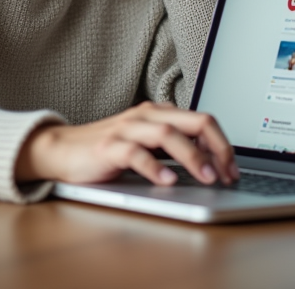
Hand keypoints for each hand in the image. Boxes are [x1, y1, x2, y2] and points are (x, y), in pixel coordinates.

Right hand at [15, 101, 238, 186]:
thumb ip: (173, 147)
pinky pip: (135, 154)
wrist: (61, 150)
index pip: (203, 121)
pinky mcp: (107, 148)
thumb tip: (211, 163)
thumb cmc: (108, 149)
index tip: (233, 171)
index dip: (223, 145)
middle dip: (218, 148)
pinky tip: (168, 181)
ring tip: (207, 178)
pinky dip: (154, 167)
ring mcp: (126, 130)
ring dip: (192, 156)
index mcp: (159, 113)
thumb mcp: (146, 145)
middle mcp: (146, 116)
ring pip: (168, 135)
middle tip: (228, 174)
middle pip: (194, 122)